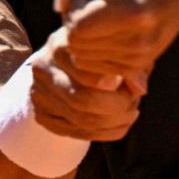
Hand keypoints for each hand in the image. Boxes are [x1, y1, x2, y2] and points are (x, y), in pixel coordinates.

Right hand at [28, 28, 142, 141]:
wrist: (63, 64)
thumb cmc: (96, 54)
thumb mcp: (114, 50)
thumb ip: (128, 66)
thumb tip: (139, 89)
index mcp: (61, 44)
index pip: (90, 71)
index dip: (119, 84)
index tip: (134, 86)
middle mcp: (44, 68)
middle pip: (83, 100)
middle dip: (117, 108)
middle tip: (133, 103)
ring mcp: (39, 94)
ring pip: (82, 120)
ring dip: (114, 122)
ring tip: (130, 113)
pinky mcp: (41, 115)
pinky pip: (76, 133)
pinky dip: (104, 134)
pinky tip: (119, 124)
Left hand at [49, 0, 178, 88]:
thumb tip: (60, 5)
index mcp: (137, 12)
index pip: (79, 26)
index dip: (76, 5)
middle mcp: (140, 41)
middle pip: (76, 43)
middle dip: (76, 20)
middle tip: (94, 2)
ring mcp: (138, 59)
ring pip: (81, 57)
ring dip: (83, 35)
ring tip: (102, 15)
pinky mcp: (134, 69)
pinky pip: (91, 65)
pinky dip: (90, 49)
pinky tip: (106, 30)